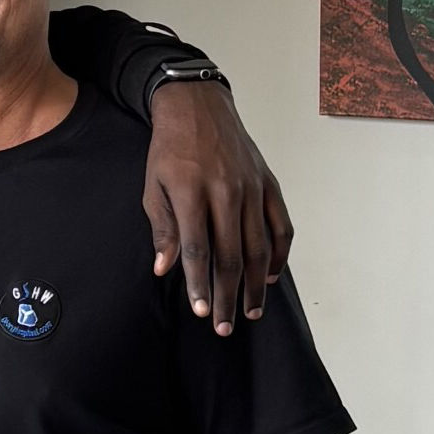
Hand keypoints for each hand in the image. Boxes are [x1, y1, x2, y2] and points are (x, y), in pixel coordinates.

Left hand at [144, 82, 293, 335]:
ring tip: (250, 313)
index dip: (200, 284)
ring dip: (255, 285)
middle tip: (224, 327)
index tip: (202, 312)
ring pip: (259, 246)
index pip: (198, 249)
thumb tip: (164, 269)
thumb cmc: (169, 151)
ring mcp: (252, 188)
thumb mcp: (153, 186)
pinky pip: (281, 224)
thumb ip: (162, 228)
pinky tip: (271, 277)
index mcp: (192, 192)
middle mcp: (227, 191)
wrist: (199, 106)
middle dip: (228, 295)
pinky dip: (280, 253)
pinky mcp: (268, 183)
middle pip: (231, 255)